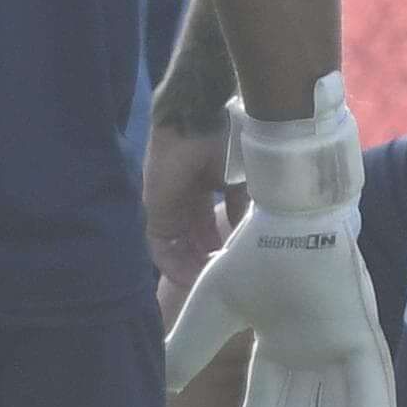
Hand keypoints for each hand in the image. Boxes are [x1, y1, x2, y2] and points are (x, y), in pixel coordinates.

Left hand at [142, 108, 236, 309]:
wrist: (201, 120)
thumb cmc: (227, 141)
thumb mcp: (244, 179)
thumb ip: (242, 207)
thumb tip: (251, 235)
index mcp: (206, 185)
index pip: (210, 225)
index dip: (223, 246)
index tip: (237, 265)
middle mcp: (185, 197)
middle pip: (193, 239)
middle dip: (208, 261)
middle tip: (225, 281)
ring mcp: (168, 204)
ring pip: (177, 246)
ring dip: (192, 267)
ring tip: (212, 286)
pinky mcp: (154, 210)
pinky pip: (160, 246)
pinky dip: (173, 265)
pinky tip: (192, 280)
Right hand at [162, 80, 396, 406]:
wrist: (286, 213)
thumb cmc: (254, 252)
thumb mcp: (214, 307)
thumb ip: (191, 346)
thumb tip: (161, 383)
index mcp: (279, 346)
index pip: (266, 405)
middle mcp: (313, 353)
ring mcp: (341, 345)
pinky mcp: (363, 334)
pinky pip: (373, 382)